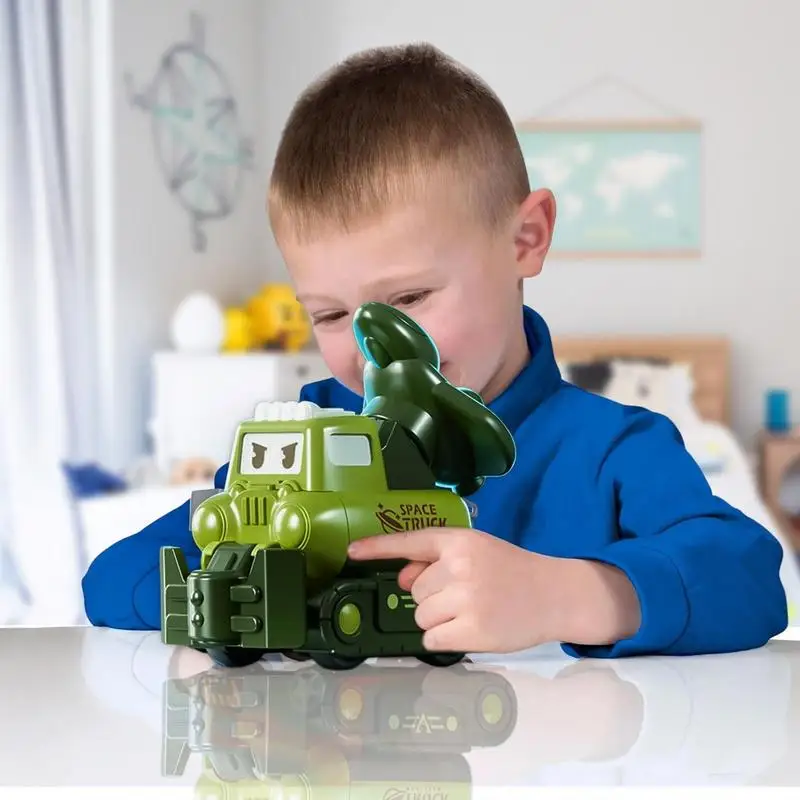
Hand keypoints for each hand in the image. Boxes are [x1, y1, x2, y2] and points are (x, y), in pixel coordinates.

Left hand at [348, 527, 569, 652]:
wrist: (554, 594)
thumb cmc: (511, 572)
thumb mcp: (476, 552)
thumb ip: (436, 561)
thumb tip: (401, 578)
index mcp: (459, 541)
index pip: (410, 541)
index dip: (377, 547)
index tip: (351, 551)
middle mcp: (460, 566)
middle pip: (414, 590)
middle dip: (433, 596)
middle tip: (466, 594)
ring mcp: (466, 599)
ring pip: (421, 615)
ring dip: (438, 619)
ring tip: (470, 611)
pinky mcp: (473, 630)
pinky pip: (432, 638)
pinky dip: (445, 638)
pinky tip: (470, 629)